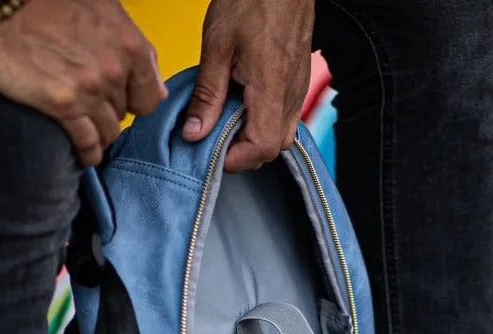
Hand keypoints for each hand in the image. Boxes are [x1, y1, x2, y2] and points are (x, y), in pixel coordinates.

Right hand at [0, 0, 165, 165]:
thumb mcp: (105, 9)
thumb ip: (134, 48)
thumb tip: (158, 88)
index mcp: (130, 47)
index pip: (149, 99)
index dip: (134, 102)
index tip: (121, 101)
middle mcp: (114, 72)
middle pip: (124, 114)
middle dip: (110, 112)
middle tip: (92, 107)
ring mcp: (89, 91)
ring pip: (108, 132)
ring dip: (100, 135)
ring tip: (88, 133)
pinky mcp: (62, 106)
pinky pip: (87, 143)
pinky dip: (88, 153)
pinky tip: (85, 154)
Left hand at [182, 0, 313, 171]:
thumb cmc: (251, 2)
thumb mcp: (217, 45)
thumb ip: (207, 94)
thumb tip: (194, 133)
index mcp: (270, 89)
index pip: (261, 147)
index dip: (236, 159)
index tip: (212, 152)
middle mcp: (291, 97)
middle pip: (271, 150)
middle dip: (242, 152)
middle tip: (215, 136)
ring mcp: (298, 93)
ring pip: (280, 138)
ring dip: (253, 139)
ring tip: (228, 121)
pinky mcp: (298, 86)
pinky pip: (285, 120)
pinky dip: (263, 124)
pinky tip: (244, 107)